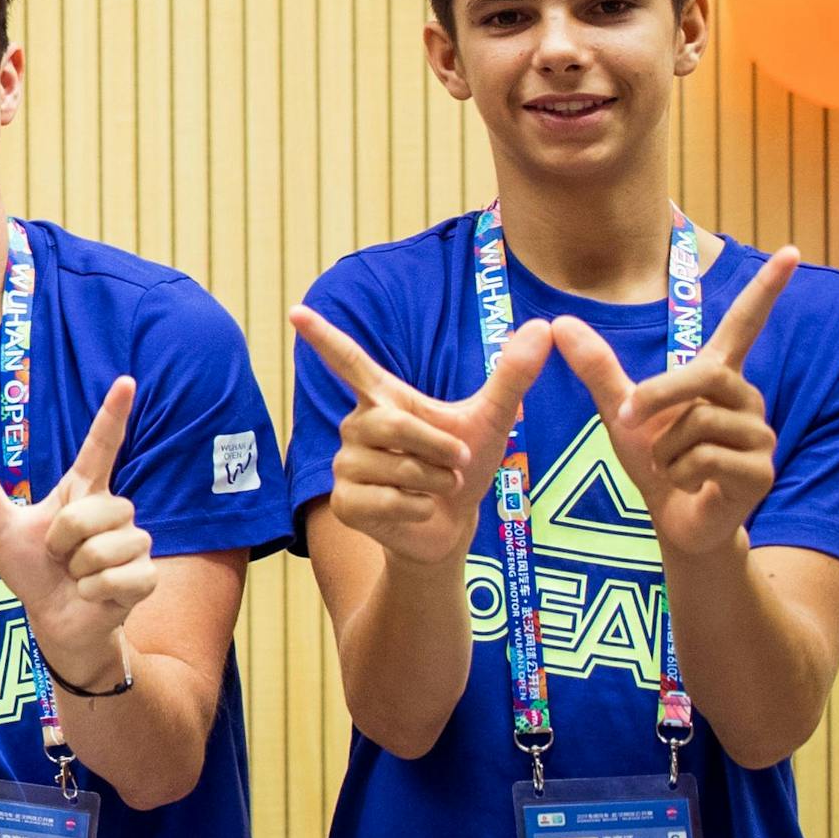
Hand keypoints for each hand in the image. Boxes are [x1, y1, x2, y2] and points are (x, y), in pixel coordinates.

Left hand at [0, 379, 156, 677]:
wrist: (56, 620)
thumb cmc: (34, 570)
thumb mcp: (2, 527)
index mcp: (83, 492)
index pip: (101, 446)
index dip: (112, 414)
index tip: (126, 380)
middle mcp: (116, 510)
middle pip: (87, 513)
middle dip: (63, 540)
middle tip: (59, 556)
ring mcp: (136, 543)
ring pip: (102, 546)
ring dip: (77, 568)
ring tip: (76, 575)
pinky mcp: (146, 576)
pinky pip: (114, 576)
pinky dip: (92, 590)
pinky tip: (92, 594)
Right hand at [291, 308, 555, 568]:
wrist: (451, 526)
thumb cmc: (463, 467)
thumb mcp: (491, 420)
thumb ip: (512, 375)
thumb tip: (542, 327)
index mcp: (383, 399)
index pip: (349, 362)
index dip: (324, 337)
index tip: (296, 311)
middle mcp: (357, 426)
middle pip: (392, 424)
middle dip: (437, 446)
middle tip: (461, 462)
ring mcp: (345, 465)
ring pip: (395, 467)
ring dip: (434, 481)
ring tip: (439, 488)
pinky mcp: (344, 503)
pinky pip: (385, 500)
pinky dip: (417, 509)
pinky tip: (418, 509)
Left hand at [554, 248, 795, 558]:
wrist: (676, 520)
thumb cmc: (656, 461)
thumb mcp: (621, 411)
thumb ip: (597, 367)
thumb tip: (558, 321)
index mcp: (718, 377)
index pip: (745, 324)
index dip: (767, 288)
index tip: (794, 250)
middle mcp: (745, 398)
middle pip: (703, 375)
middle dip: (657, 396)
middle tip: (629, 420)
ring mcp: (759, 434)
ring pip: (697, 424)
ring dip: (663, 449)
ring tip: (670, 464)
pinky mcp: (761, 470)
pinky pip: (705, 459)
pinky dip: (678, 474)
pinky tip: (689, 484)